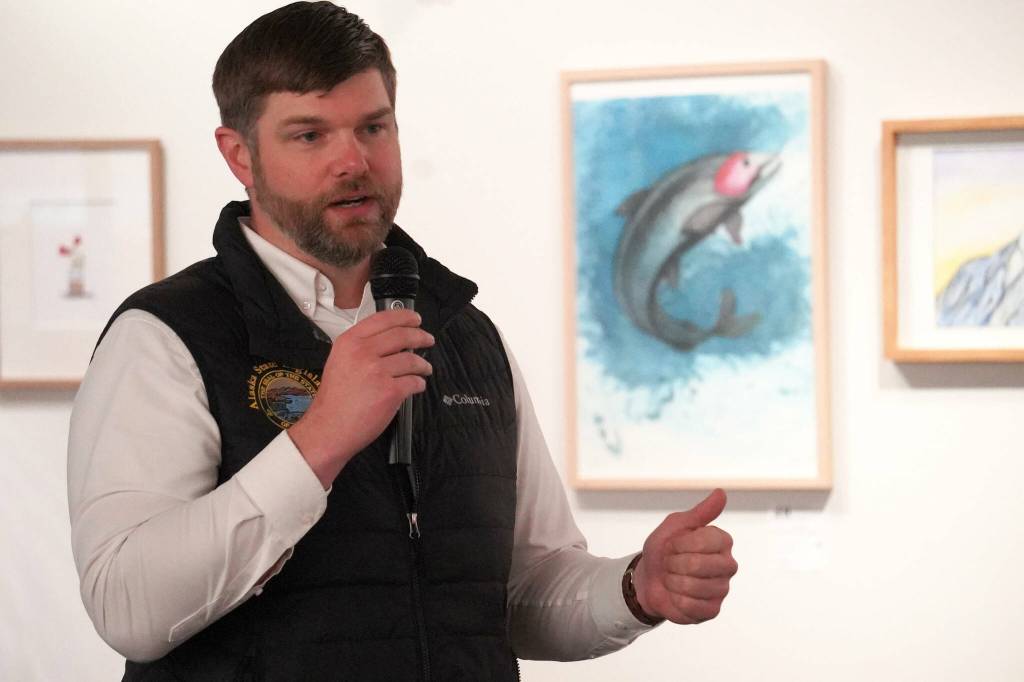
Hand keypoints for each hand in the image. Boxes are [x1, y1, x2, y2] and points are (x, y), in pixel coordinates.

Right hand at [288, 309, 433, 487]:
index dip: (404, 316)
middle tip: (428, 340)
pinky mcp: (390, 392)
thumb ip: (361, 347)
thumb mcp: (339, 361)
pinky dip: (419, 384)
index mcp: (349, 342)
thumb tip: (391, 340)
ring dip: (422, 364)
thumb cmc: (334, 400)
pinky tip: (417, 386)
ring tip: (424, 368)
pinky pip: (414, 382)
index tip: (415, 319)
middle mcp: (363, 352)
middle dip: (420, 336)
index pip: (383, 319)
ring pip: (412, 360)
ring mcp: (377, 372)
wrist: (329, 428)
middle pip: (402, 335)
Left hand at [632, 488, 737, 623]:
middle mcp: (728, 565)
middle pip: (699, 565)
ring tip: (672, 578)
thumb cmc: (664, 549)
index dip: (679, 544)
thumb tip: (722, 492)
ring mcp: (722, 589)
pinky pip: (692, 607)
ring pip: (693, 587)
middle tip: (670, 563)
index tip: (672, 545)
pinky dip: (675, 600)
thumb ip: (699, 512)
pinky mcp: (713, 610)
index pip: (704, 540)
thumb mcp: (675, 526)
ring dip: (672, 582)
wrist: (649, 579)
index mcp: (722, 541)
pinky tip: (676, 595)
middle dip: (673, 564)